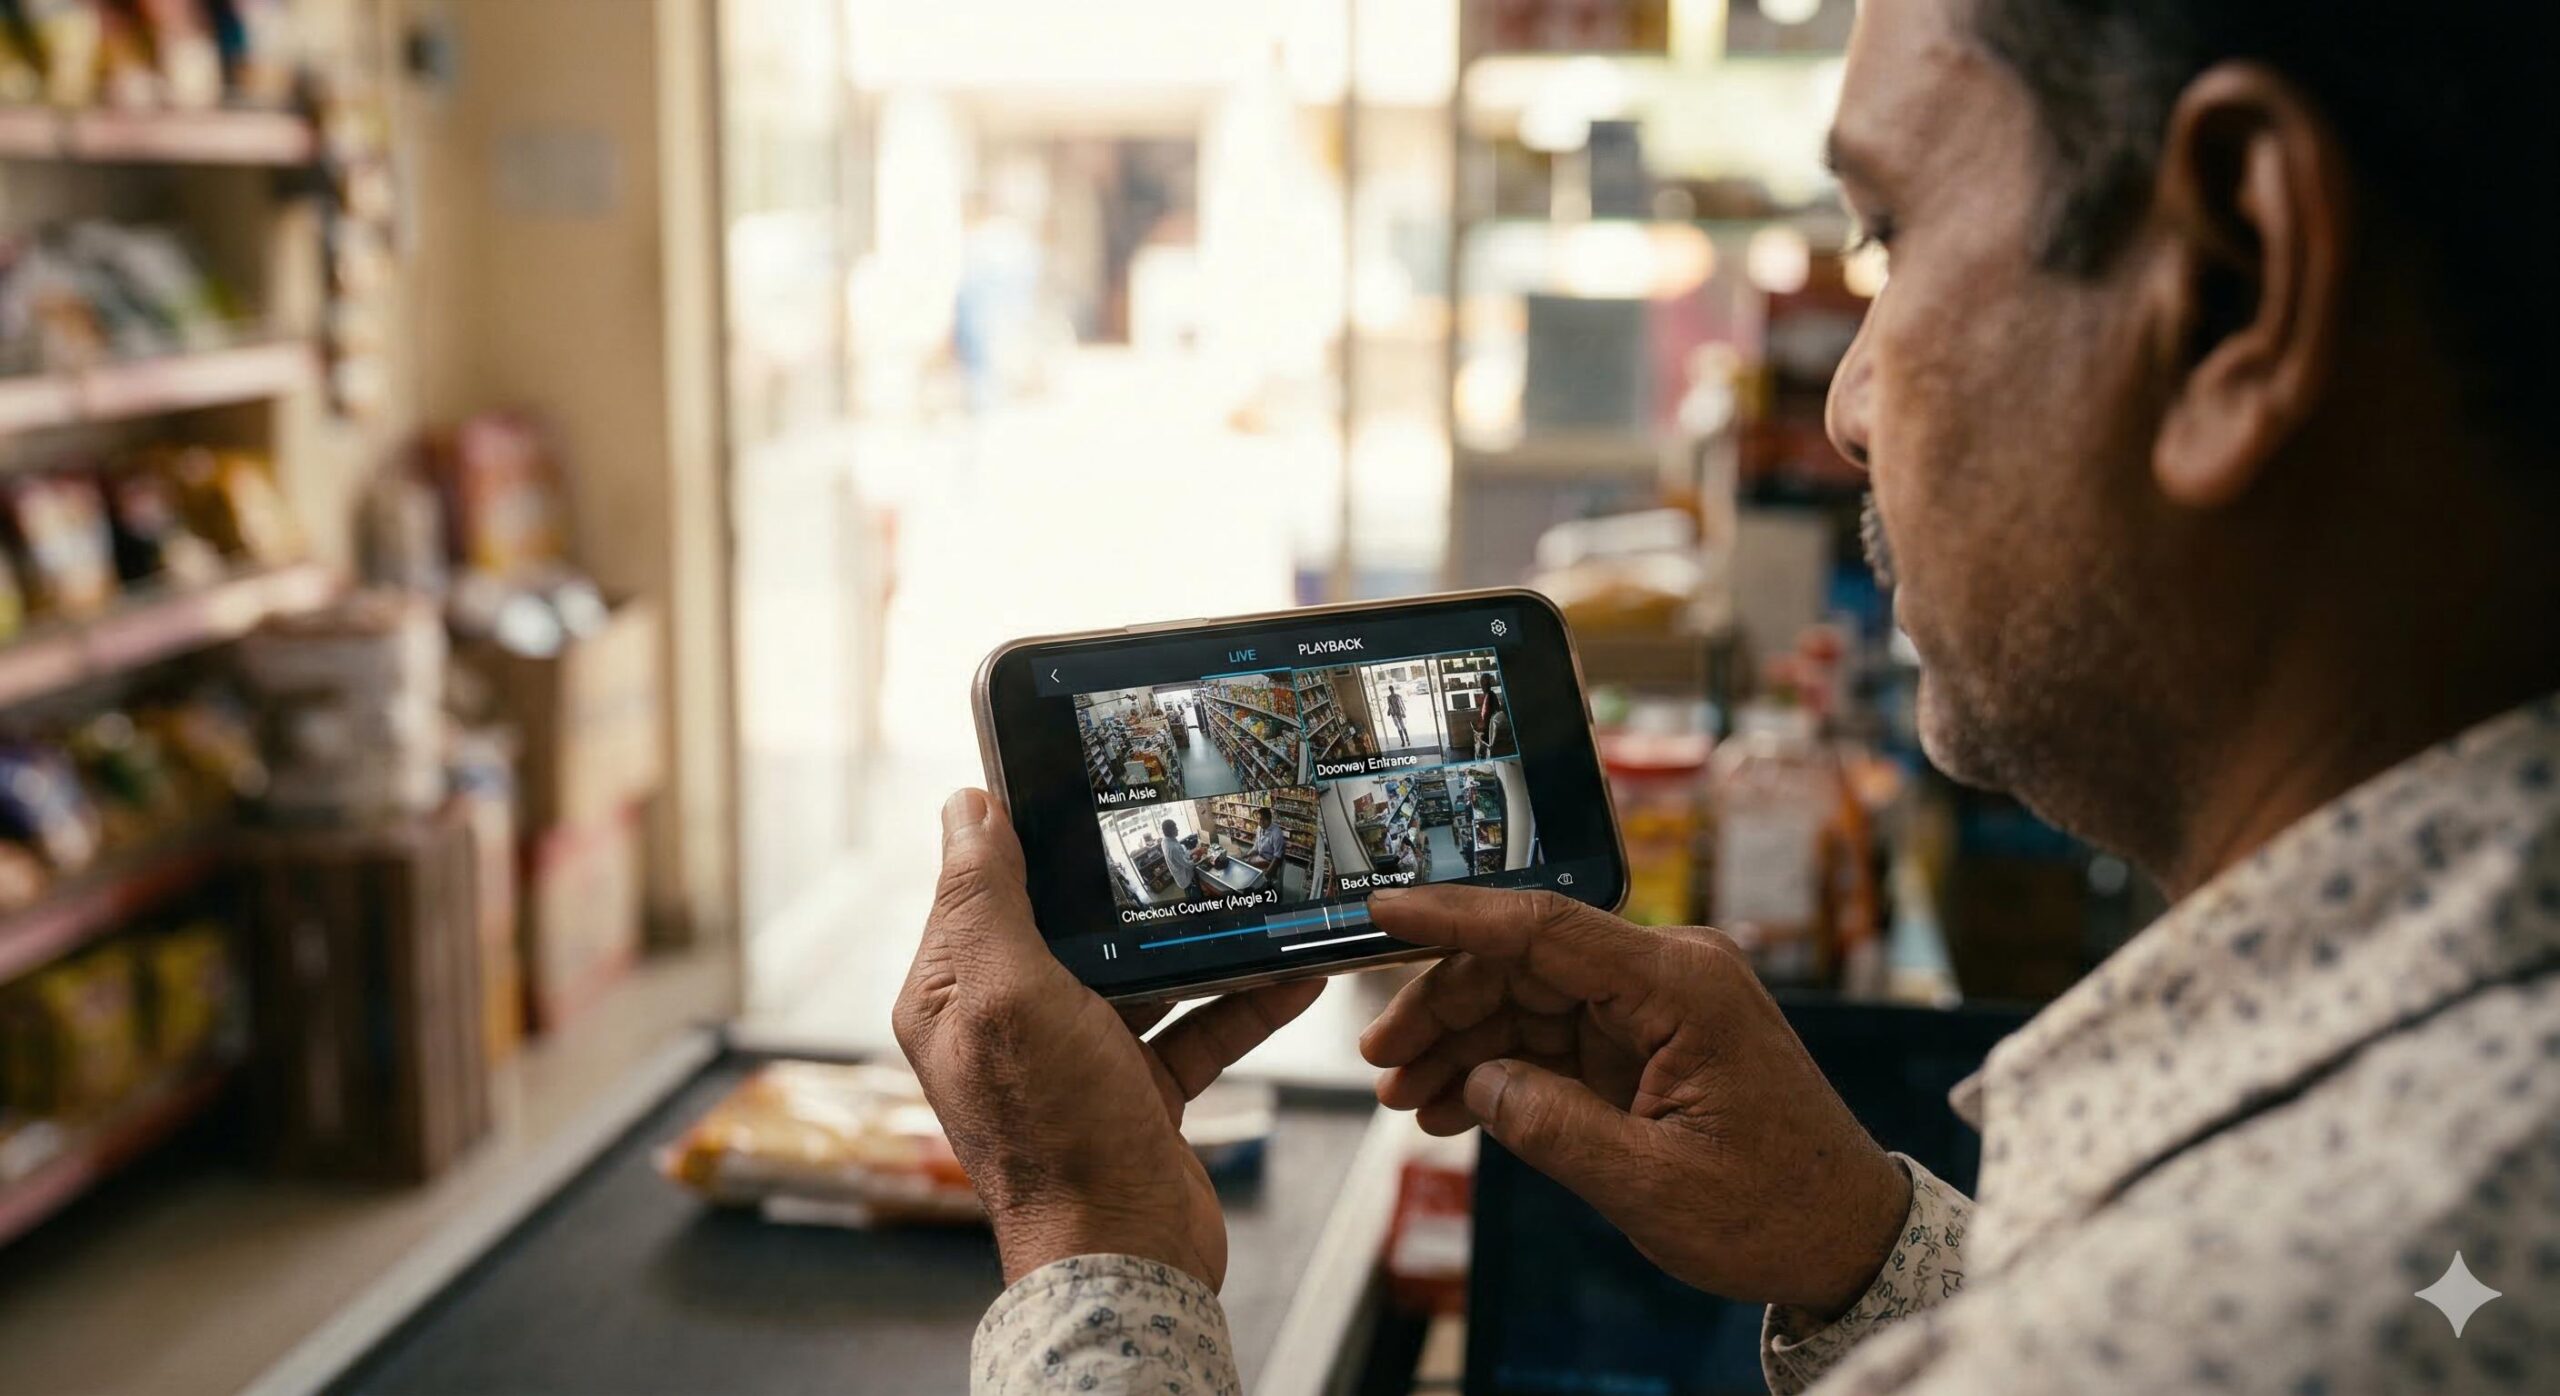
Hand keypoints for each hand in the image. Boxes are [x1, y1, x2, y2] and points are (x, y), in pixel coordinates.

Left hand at [895, 790, 1323, 1288]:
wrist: (1125, 1256)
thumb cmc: (1055, 1132)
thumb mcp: (1009, 994)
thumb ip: (983, 900)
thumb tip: (965, 807)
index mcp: (955, 995)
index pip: (981, 889)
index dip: (1025, 836)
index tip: (1083, 782)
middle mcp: (1010, 1023)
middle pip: (1070, 926)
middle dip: (1129, 885)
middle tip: (1188, 828)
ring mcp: (1077, 1058)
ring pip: (1142, 973)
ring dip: (1198, 939)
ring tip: (1254, 890)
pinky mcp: (1138, 1089)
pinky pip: (1194, 1026)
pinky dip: (1242, 999)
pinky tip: (1292, 970)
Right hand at [1360, 885, 1908, 1319]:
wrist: (1846, 1239)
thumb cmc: (1774, 1210)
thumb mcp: (1650, 1183)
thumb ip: (1552, 1126)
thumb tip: (1477, 1081)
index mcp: (1681, 985)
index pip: (1543, 926)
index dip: (1453, 917)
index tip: (1381, 911)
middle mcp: (1670, 975)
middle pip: (1523, 964)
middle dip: (1443, 1008)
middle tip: (1381, 1062)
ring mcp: (1660, 1005)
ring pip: (1529, 998)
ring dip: (1464, 1044)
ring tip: (1405, 1097)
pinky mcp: (1652, 1039)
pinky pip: (1556, 1035)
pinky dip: (1503, 1068)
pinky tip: (1454, 1106)